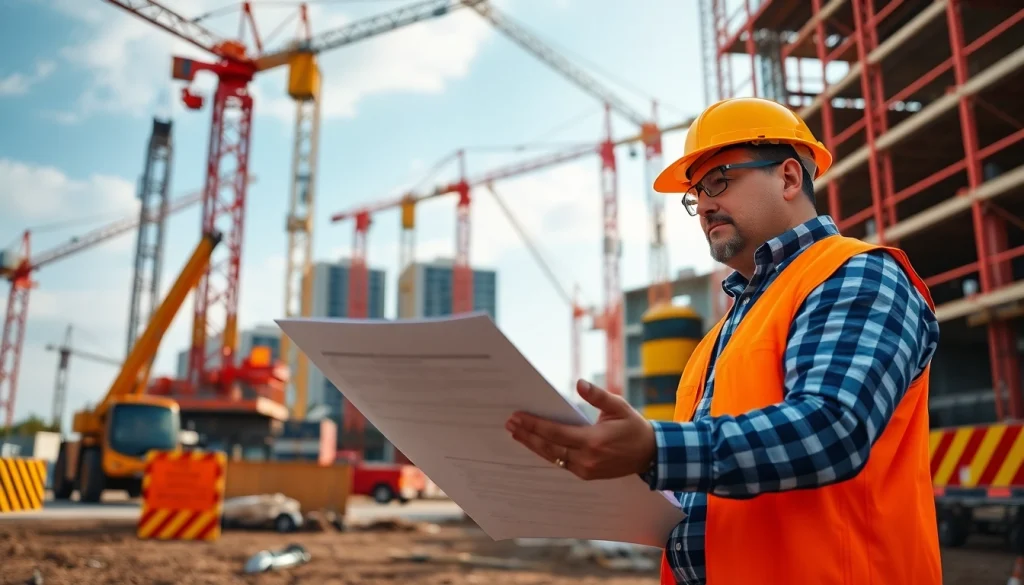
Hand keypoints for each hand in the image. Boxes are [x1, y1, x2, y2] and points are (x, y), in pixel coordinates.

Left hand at [505, 379, 655, 480]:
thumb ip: (597, 396)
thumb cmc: (633, 427)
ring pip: (552, 458)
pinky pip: (561, 463)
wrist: (649, 454)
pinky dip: (546, 453)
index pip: (555, 433)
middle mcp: (586, 459)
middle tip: (510, 424)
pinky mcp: (586, 474)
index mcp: (593, 441)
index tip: (518, 417)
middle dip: (527, 435)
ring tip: (516, 433)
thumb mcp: (618, 406)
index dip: (534, 425)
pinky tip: (535, 444)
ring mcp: (586, 469)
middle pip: (548, 448)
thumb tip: (579, 383)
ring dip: (532, 445)